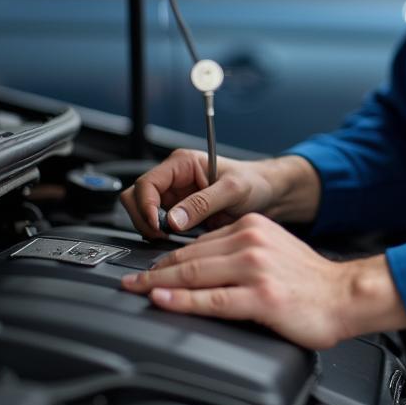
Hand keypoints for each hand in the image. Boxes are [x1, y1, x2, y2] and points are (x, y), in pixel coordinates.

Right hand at [119, 149, 272, 238]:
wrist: (268, 195)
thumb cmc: (255, 183)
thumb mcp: (233, 190)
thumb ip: (203, 202)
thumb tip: (173, 219)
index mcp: (182, 163)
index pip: (147, 183)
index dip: (145, 206)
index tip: (157, 225)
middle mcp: (174, 179)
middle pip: (137, 198)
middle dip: (144, 219)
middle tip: (162, 235)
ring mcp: (175, 197)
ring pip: (143, 214)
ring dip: (152, 229)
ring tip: (173, 239)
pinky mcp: (179, 215)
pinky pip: (158, 226)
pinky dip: (161, 236)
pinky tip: (178, 241)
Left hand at [119, 214, 405, 348]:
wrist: (346, 295)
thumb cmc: (311, 281)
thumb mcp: (274, 251)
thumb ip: (240, 252)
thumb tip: (202, 267)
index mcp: (253, 227)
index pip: (198, 243)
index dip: (167, 258)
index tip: (147, 269)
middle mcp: (251, 242)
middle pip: (189, 257)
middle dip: (154, 271)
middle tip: (129, 281)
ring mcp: (255, 269)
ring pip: (194, 275)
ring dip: (158, 284)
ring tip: (136, 291)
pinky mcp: (260, 296)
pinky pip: (211, 299)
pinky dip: (181, 301)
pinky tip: (163, 301)